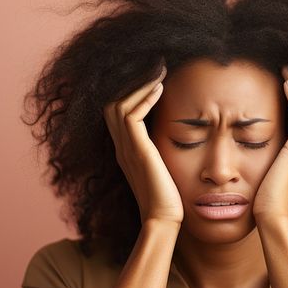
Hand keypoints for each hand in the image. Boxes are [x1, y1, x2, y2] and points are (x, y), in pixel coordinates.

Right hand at [102, 66, 183, 225]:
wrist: (163, 219)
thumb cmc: (169, 197)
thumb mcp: (162, 166)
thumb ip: (160, 150)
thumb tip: (175, 132)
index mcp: (125, 149)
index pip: (117, 112)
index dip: (131, 92)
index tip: (153, 78)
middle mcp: (121, 147)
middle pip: (112, 103)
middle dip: (132, 83)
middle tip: (155, 68)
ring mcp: (126, 149)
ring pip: (119, 105)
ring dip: (139, 86)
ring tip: (159, 72)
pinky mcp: (137, 151)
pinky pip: (131, 116)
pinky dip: (143, 99)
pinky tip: (160, 89)